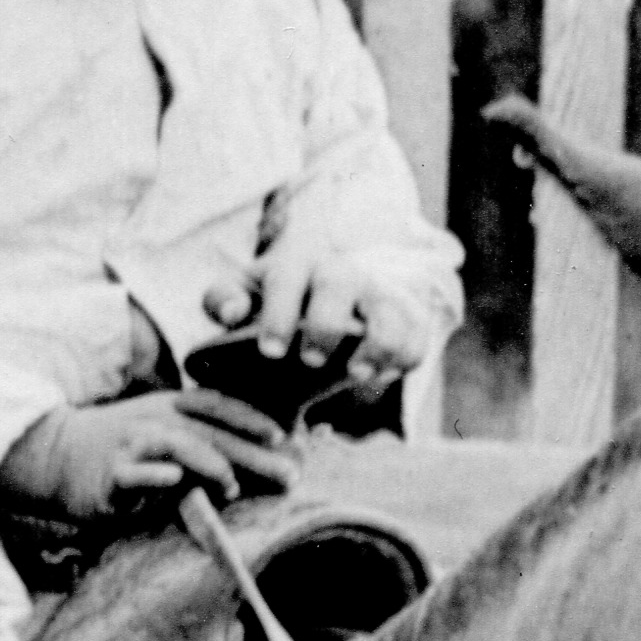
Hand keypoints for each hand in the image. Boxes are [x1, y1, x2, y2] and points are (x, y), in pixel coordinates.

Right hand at [0, 386, 297, 530]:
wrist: (52, 454)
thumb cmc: (115, 451)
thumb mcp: (157, 437)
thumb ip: (197, 448)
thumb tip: (247, 470)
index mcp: (169, 407)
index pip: (216, 405)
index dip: (251, 418)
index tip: (284, 437)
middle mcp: (154, 420)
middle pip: (210, 432)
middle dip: (252, 453)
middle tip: (288, 475)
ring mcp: (131, 445)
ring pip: (176, 446)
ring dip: (209, 464)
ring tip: (233, 486)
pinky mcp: (109, 474)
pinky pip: (133, 474)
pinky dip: (153, 476)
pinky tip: (174, 481)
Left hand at [206, 234, 464, 385]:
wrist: (321, 301)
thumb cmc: (271, 306)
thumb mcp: (242, 299)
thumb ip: (223, 301)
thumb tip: (230, 312)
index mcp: (295, 266)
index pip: (287, 279)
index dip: (279, 313)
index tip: (269, 352)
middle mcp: (339, 273)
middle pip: (340, 284)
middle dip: (326, 324)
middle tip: (310, 361)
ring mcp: (376, 294)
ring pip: (389, 309)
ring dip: (378, 342)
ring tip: (356, 375)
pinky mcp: (404, 316)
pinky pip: (416, 334)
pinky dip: (405, 355)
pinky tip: (384, 375)